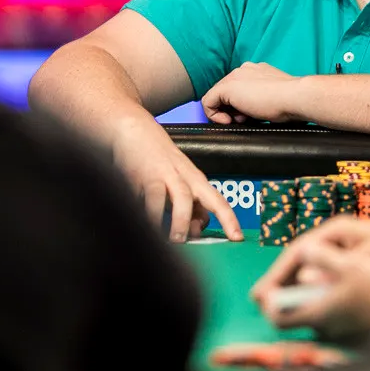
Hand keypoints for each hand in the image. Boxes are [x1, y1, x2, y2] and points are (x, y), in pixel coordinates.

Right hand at [111, 118, 243, 242]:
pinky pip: (152, 197)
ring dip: (180, 222)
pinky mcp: (144, 174)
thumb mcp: (177, 180)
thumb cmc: (155, 156)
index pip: (218, 201)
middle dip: (212, 221)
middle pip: (207, 198)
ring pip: (182, 198)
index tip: (237, 238)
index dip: (230, 220)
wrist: (132, 128)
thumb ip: (188, 204)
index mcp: (195, 179)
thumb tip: (197, 229)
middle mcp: (184, 176)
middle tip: (201, 243)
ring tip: (175, 240)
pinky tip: (150, 224)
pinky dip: (152, 213)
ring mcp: (165, 174)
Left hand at [201, 62, 302, 123]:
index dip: (240, 106)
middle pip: (226, 93)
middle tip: (246, 120)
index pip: (239, 88)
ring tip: (242, 120)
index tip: (249, 117)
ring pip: (217, 97)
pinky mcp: (226, 88)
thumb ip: (262, 98)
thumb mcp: (275, 97)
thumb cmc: (291, 101)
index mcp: (256, 71)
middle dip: (233, 110)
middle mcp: (243, 70)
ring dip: (226, 113)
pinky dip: (214, 115)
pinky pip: (208, 102)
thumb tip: (254, 112)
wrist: (294, 97)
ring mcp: (234, 77)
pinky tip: (228, 121)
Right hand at [251, 216, 369, 301]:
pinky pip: (323, 280)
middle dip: (280, 281)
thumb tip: (306, 282)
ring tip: (275, 308)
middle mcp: (336, 240)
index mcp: (337, 231)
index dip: (278, 271)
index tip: (262, 291)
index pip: (298, 250)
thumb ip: (338, 270)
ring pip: (309, 272)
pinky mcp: (351, 267)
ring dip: (293, 289)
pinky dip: (311, 293)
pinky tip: (304, 308)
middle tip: (260, 301)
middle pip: (300, 260)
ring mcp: (343, 253)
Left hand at [259, 242, 369, 342]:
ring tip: (309, 273)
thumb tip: (303, 252)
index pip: (277, 316)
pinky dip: (322, 300)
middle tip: (284, 278)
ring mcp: (336, 333)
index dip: (268, 301)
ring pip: (311, 313)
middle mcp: (323, 328)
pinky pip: (327, 315)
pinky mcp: (349, 332)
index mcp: (316, 313)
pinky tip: (332, 283)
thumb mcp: (351, 265)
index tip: (265, 289)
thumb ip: (322, 258)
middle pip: (293, 315)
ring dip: (306, 296)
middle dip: (286, 295)